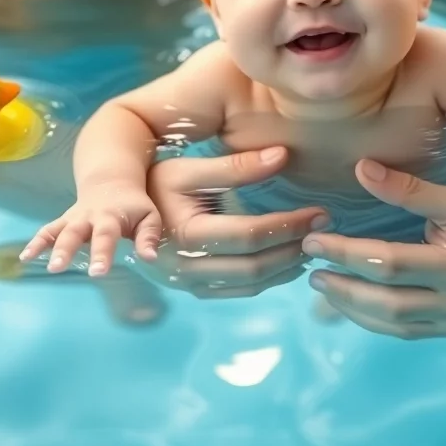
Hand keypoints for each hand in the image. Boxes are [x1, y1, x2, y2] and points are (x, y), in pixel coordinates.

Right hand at [19, 182, 161, 275]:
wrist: (112, 182)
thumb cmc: (134, 205)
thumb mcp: (149, 216)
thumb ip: (149, 237)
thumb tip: (149, 258)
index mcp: (111, 217)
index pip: (106, 236)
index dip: (102, 253)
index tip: (97, 272)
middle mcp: (88, 217)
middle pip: (74, 233)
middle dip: (65, 250)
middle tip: (57, 268)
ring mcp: (73, 218)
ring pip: (56, 230)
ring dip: (43, 244)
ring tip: (29, 259)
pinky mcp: (63, 221)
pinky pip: (47, 230)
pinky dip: (35, 242)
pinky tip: (24, 257)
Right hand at [147, 146, 329, 298]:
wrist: (120, 212)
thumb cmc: (155, 183)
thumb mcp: (189, 168)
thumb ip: (236, 165)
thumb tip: (283, 154)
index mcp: (186, 235)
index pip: (251, 235)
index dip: (289, 225)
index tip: (320, 212)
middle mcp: (187, 267)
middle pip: (255, 267)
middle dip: (295, 248)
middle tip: (325, 229)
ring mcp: (190, 284)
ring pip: (250, 284)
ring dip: (287, 267)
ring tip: (314, 243)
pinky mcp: (195, 289)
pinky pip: (239, 290)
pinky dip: (269, 278)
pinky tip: (289, 259)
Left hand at [302, 159, 445, 337]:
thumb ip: (410, 189)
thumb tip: (361, 168)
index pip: (387, 262)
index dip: (345, 252)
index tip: (314, 240)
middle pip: (384, 299)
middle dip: (340, 284)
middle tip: (309, 267)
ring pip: (390, 322)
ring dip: (349, 306)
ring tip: (321, 284)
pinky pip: (402, 332)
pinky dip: (370, 320)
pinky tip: (349, 303)